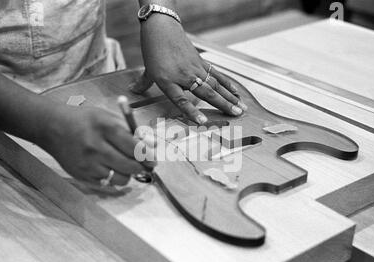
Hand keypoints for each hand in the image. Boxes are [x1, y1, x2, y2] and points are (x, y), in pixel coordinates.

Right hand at [41, 105, 155, 186]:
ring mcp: (88, 164)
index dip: (148, 156)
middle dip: (141, 167)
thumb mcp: (109, 117)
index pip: (135, 147)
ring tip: (125, 166)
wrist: (52, 128)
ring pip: (121, 179)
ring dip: (128, 174)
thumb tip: (153, 144)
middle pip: (130, 166)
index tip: (153, 160)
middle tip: (144, 166)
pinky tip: (111, 169)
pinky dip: (114, 179)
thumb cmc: (86, 121)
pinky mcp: (81, 176)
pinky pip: (108, 185)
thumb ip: (132, 130)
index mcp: (106, 128)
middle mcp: (96, 147)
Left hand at [131, 15, 246, 124]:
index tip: (203, 121)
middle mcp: (184, 75)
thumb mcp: (147, 68)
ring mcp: (195, 68)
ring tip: (242, 107)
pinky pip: (217, 75)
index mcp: (168, 81)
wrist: (163, 27)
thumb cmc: (153, 49)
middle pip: (206, 92)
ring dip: (230, 96)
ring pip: (215, 84)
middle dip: (222, 104)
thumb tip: (132, 91)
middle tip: (236, 114)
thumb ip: (143, 83)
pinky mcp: (202, 62)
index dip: (192, 111)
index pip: (182, 99)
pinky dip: (227, 84)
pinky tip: (236, 92)